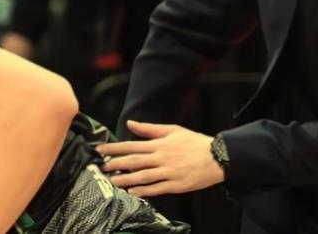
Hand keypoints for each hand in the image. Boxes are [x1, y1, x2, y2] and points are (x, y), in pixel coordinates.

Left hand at [96, 120, 223, 196]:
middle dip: (116, 164)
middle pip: (134, 162)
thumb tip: (131, 124)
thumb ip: (150, 128)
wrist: (217, 157)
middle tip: (102, 167)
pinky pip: (156, 189)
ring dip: (126, 179)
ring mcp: (168, 172)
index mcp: (160, 144)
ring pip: (142, 177)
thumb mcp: (173, 130)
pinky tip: (132, 192)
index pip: (132, 146)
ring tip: (113, 181)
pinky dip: (143, 191)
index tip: (101, 150)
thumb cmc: (195, 142)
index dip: (115, 148)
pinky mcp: (175, 185)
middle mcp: (161, 158)